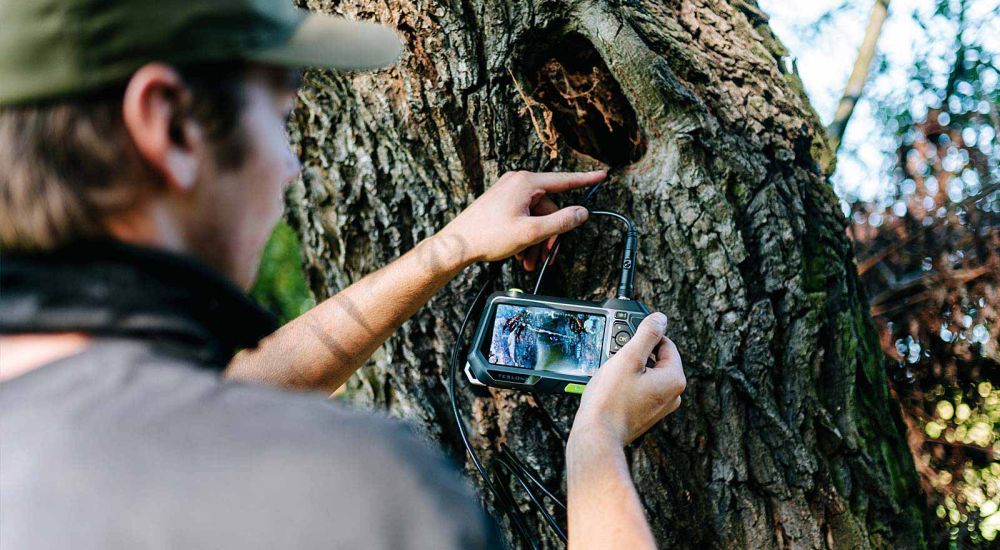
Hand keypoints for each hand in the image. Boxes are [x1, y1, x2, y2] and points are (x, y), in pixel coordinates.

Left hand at [438, 170, 605, 268]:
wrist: (457, 244)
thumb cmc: (488, 236)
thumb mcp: (531, 232)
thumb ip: (560, 221)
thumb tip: (582, 213)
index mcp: (525, 183)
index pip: (564, 180)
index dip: (585, 180)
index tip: (602, 175)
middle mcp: (517, 182)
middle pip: (549, 208)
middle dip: (550, 234)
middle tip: (548, 256)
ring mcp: (508, 192)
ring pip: (536, 216)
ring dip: (537, 240)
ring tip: (530, 261)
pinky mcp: (501, 203)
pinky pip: (524, 218)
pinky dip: (526, 236)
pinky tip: (522, 254)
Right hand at [572, 313, 685, 446]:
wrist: (598, 434)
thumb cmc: (611, 399)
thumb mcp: (629, 358)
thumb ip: (647, 334)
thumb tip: (660, 318)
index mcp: (674, 379)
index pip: (665, 344)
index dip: (645, 337)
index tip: (626, 339)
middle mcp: (673, 395)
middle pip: (657, 360)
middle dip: (637, 354)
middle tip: (616, 357)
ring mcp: (661, 406)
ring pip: (647, 375)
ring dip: (631, 369)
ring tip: (612, 374)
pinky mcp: (647, 414)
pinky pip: (641, 390)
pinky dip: (628, 384)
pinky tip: (613, 388)